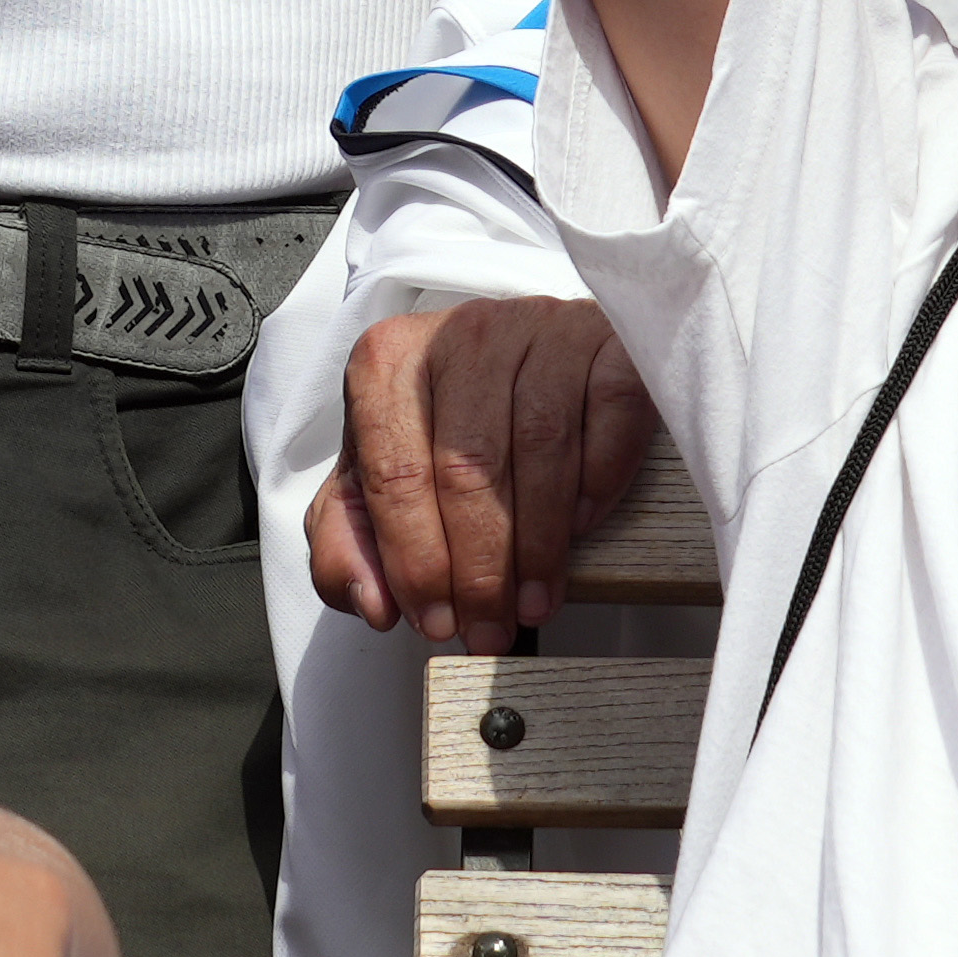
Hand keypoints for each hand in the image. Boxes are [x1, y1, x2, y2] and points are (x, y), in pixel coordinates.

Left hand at [307, 297, 662, 644]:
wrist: (519, 360)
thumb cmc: (443, 429)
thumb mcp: (373, 484)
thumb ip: (347, 545)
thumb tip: (373, 603)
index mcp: (388, 362)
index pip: (396, 473)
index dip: (415, 560)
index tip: (435, 622)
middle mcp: (463, 332)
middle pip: (469, 467)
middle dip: (479, 569)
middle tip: (490, 629)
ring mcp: (540, 327)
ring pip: (541, 445)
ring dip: (540, 542)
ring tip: (534, 603)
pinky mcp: (606, 338)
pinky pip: (609, 411)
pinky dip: (599, 478)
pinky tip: (583, 526)